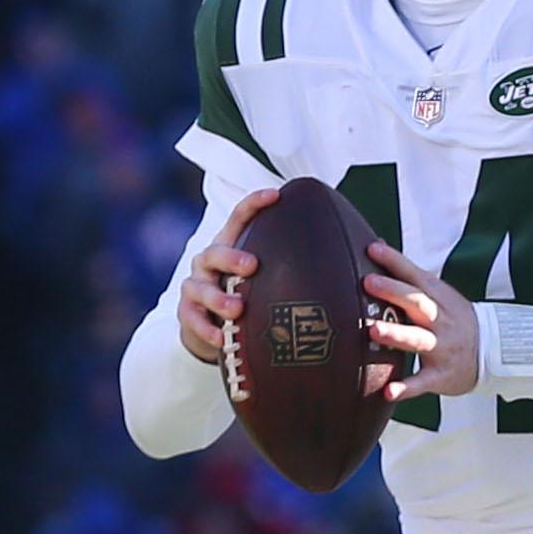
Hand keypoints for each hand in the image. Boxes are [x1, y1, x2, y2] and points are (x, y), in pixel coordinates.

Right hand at [175, 187, 280, 366]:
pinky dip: (208, 329)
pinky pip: (193, 318)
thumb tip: (344, 269)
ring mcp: (196, 286)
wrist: (213, 328)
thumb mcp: (263, 280)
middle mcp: (210, 262)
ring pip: (200, 287)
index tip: (276, 196)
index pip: (240, 218)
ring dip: (219, 299)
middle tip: (252, 266)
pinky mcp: (188, 312)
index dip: (255, 204)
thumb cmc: (246, 297)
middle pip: (215, 251)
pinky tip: (222, 337)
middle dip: (232, 257)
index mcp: (230, 246)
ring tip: (237, 310)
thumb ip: (288, 270)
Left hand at [363, 238, 477, 402]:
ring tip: (374, 331)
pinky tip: (388, 391)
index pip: (415, 275)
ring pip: (418, 339)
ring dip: (397, 334)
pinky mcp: (441, 376)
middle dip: (393, 292)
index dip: (394, 261)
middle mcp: (441, 321)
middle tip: (368, 282)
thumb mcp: (439, 293)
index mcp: (439, 298)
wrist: (494, 353)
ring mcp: (442, 348)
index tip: (372, 248)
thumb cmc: (455, 320)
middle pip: (417, 302)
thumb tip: (376, 245)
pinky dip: (406, 388)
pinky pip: (422, 382)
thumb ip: (408, 274)